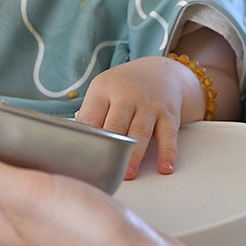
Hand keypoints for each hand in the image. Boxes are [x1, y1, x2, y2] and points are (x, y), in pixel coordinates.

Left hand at [77, 56, 196, 178]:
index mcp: (105, 89)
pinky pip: (168, 135)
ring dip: (135, 154)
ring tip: (129, 174)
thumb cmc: (125, 88)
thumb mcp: (103, 90)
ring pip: (141, 132)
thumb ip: (91, 115)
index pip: (91, 115)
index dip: (86, 137)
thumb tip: (76, 147)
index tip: (81, 157)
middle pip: (116, 124)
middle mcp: (128, 95)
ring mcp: (150, 105)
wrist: (161, 71)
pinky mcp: (169, 114)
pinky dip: (168, 152)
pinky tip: (165, 167)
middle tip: (104, 169)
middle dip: (111, 147)